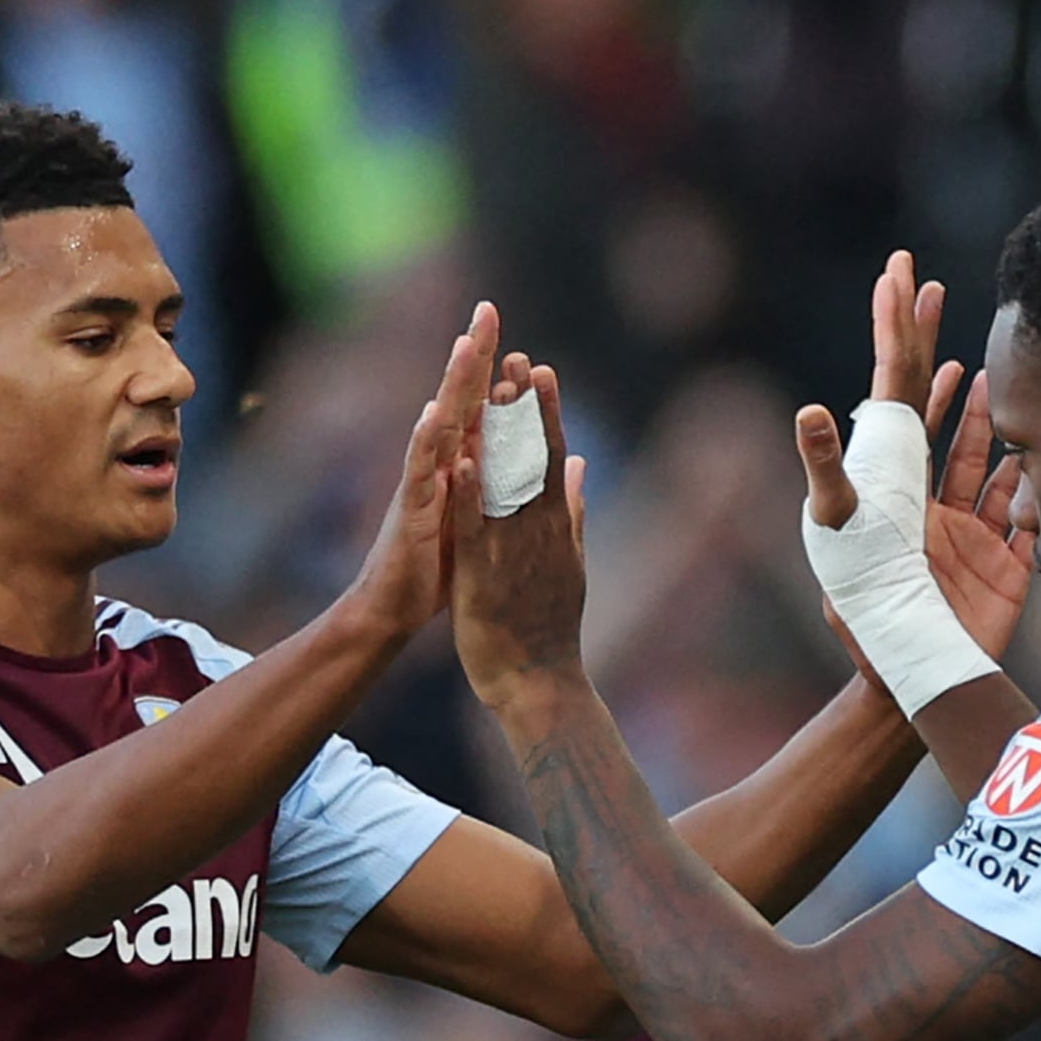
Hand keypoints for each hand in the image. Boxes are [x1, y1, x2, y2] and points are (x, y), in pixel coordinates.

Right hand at [342, 306, 509, 640]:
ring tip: (465, 345)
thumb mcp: (479, 519)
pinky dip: (425, 441)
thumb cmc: (437, 566)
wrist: (395, 608)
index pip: (483, 408)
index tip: (517, 333)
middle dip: (474, 355)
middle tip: (488, 310)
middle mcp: (440, 464)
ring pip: (440, 423)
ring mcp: (423, 482)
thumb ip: (498, 484)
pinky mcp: (410, 507)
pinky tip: (433, 413)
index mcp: (462, 466)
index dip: (499, 371)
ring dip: (452, 385)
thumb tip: (521, 456)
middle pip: (460, 399)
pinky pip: (418, 470)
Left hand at [449, 363, 592, 704]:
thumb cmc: (550, 628)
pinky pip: (474, 526)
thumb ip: (573, 513)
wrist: (540, 682)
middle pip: (532, 458)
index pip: (551, 458)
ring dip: (499, 434)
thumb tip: (580, 470)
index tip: (541, 369)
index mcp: (555, 527)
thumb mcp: (570, 562)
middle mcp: (538, 531)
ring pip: (505, 482)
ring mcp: (513, 551)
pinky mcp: (484, 574)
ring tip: (493, 390)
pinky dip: (469, 493)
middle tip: (518, 357)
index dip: (546, 412)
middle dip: (524, 407)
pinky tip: (461, 458)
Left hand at [799, 251, 1032, 671]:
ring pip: (977, 457)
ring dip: (981, 414)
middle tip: (931, 289)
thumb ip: (827, 473)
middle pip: (932, 409)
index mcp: (890, 479)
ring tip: (981, 369)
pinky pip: (1020, 517)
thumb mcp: (838, 532)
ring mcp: (963, 527)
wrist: (909, 670)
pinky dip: (1027, 489)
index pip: (894, 388)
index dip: (897, 331)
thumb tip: (808, 410)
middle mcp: (923, 496)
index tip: (898, 275)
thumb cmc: (866, 605)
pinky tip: (1030, 459)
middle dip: (929, 348)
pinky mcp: (1000, 562)